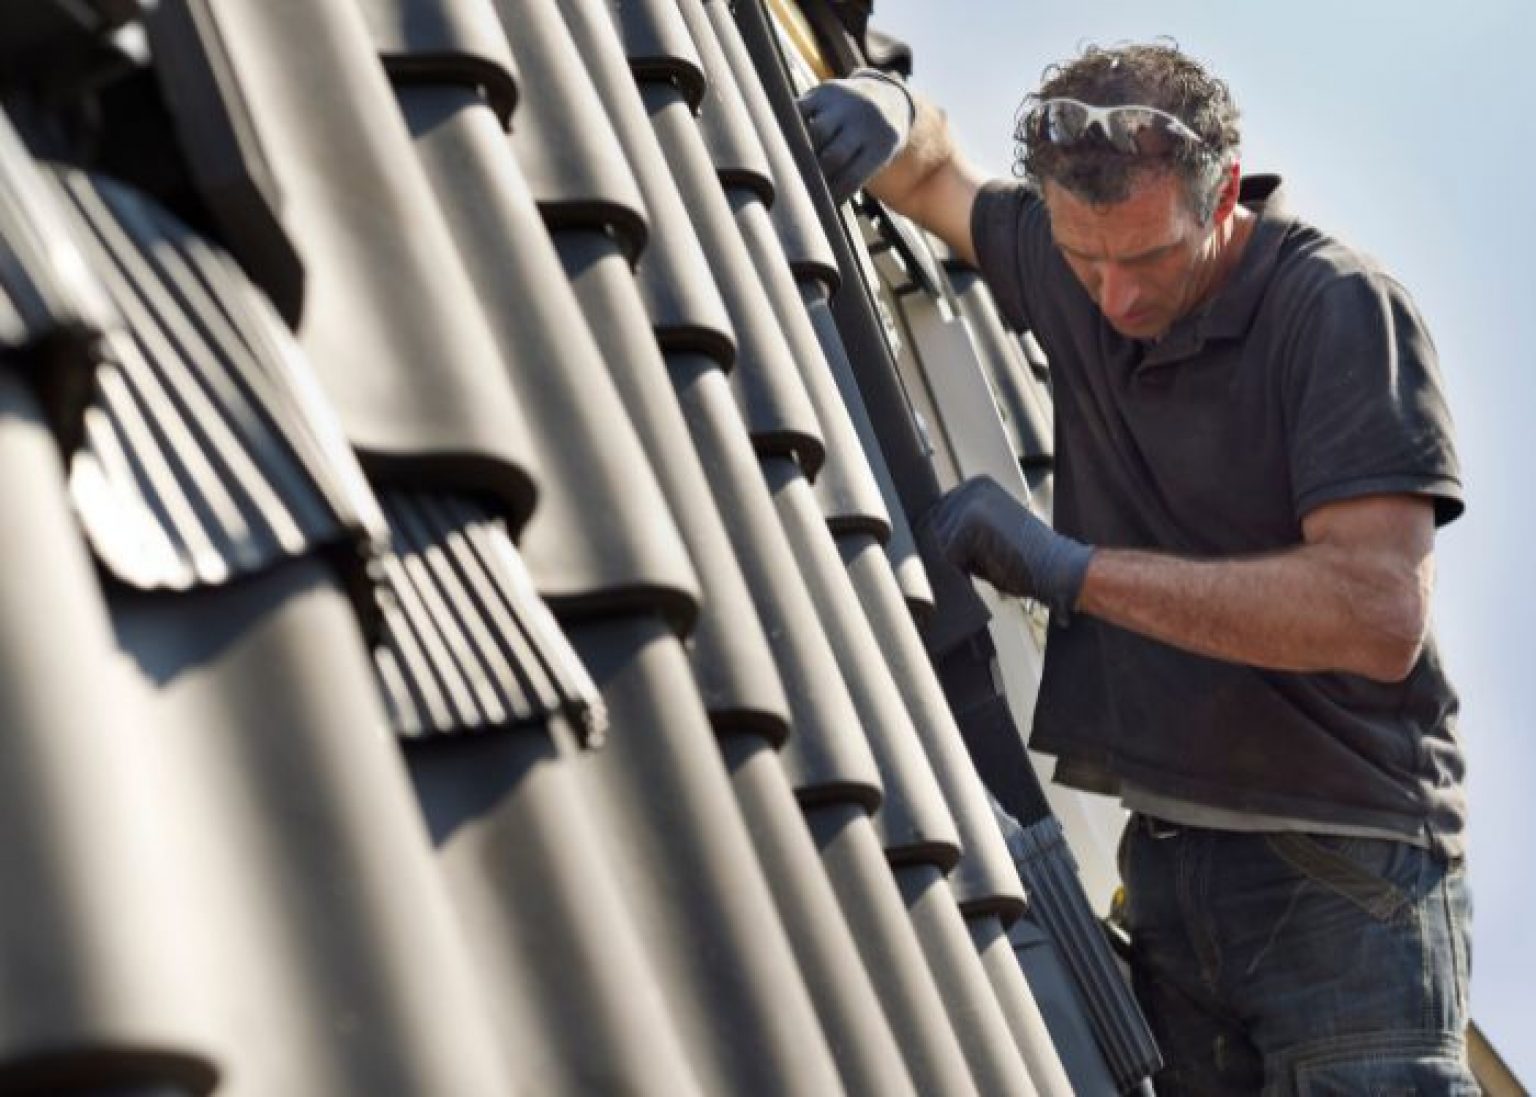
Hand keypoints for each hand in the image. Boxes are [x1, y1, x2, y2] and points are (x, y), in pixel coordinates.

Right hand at [796, 69, 914, 202]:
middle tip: (804, 186)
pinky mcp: (824, 91)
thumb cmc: (874, 143)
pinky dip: (792, 127)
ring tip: (794, 166)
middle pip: (832, 156)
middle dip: (816, 176)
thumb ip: (853, 179)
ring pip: (815, 133)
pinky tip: (789, 141)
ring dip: (802, 153)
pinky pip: (801, 112)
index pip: (851, 178)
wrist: (886, 97)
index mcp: (882, 144)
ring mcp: (844, 104)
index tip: (818, 206)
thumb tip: (819, 205)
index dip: (832, 195)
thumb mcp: (878, 161)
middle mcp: (864, 120)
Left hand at [922, 475, 1093, 617]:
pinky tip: (988, 567)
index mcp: (976, 486)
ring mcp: (971, 502)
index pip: (934, 516)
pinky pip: (947, 556)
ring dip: (954, 562)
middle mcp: (971, 487)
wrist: (1058, 568)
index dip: (940, 544)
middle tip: (973, 565)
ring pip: (937, 544)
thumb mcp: (986, 536)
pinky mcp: (972, 521)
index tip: (955, 558)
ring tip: (987, 564)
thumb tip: (925, 544)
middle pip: (930, 528)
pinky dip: (962, 570)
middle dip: (944, 553)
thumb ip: (958, 532)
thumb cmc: (1024, 559)